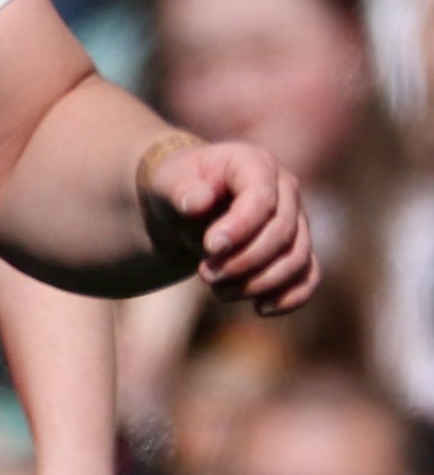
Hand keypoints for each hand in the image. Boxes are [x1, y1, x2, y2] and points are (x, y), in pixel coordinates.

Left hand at [138, 133, 315, 314]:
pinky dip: (290, 297)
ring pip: (297, 259)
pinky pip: (308, 276)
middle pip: (282, 234)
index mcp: (255, 165)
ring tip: (218, 290)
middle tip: (205, 274)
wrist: (184, 205)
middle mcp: (285, 190)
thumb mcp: (167, 182)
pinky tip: (260, 309)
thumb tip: (197, 202)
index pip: (262, 198)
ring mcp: (296, 221)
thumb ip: (180, 189)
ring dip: (258, 283)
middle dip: (243, 261)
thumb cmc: (176, 188)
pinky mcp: (296, 249)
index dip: (240, 226)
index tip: (210, 247)